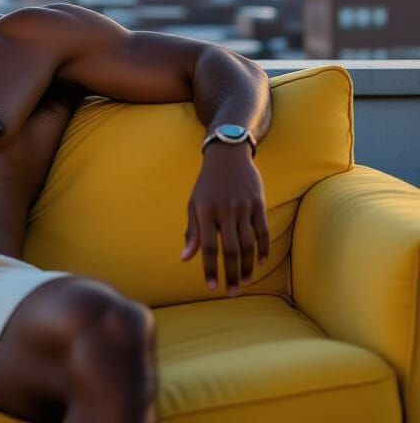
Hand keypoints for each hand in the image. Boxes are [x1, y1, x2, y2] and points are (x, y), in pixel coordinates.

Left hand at [180, 141, 269, 293]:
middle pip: (230, 250)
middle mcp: (224, 210)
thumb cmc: (207, 184)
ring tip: (243, 282)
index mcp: (204, 210)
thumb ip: (191, 231)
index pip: (206, 247)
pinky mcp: (258, 204)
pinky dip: (263, 250)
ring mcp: (243, 207)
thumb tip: (185, 259)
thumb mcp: (194, 203)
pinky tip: (260, 263)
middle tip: (231, 292)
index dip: (210, 269)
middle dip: (231, 274)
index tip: (212, 288)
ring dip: (247, 267)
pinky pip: (263, 232)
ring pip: (248, 244)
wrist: (227, 156)